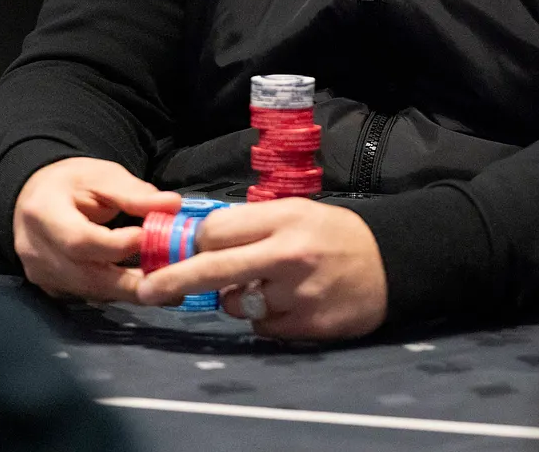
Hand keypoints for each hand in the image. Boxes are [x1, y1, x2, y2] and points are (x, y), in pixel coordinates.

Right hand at [13, 157, 178, 302]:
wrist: (36, 198)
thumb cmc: (71, 183)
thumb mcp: (102, 176)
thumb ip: (134, 194)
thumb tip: (172, 205)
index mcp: (43, 214)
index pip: (79, 240)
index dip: (115, 245)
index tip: (147, 237)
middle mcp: (35, 251)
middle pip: (86, 277)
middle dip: (129, 283)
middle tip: (168, 282)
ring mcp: (41, 274)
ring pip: (90, 292)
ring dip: (128, 291)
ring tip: (164, 285)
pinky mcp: (51, 288)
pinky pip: (87, 296)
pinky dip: (116, 292)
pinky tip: (141, 286)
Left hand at [138, 199, 387, 340]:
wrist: (392, 263)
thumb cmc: (335, 234)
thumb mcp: (297, 212)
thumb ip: (252, 225)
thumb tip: (200, 241)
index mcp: (283, 218)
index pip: (217, 230)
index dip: (197, 241)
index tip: (188, 249)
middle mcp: (287, 254)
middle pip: (213, 267)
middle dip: (173, 279)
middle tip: (146, 292)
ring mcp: (297, 292)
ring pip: (237, 304)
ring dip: (238, 299)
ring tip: (267, 287)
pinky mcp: (307, 324)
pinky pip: (262, 326)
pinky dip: (266, 318)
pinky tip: (290, 304)